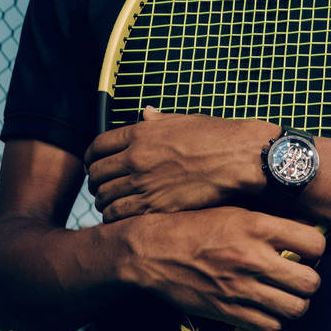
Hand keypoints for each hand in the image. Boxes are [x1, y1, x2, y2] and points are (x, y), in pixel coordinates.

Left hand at [84, 108, 276, 220]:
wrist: (238, 157)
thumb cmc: (216, 136)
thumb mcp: (182, 120)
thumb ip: (157, 120)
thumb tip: (145, 113)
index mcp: (141, 133)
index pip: (98, 146)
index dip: (91, 157)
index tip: (94, 164)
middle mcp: (136, 157)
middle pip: (97, 174)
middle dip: (95, 181)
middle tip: (101, 187)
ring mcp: (144, 183)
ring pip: (104, 198)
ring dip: (104, 202)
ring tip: (111, 204)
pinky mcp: (156, 206)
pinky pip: (119, 216)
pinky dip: (115, 218)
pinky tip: (123, 217)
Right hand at [122, 206, 324, 330]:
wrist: (155, 251)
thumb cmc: (194, 225)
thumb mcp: (235, 210)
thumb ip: (269, 220)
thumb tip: (302, 227)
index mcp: (258, 226)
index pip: (314, 244)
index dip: (316, 248)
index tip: (308, 249)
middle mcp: (254, 258)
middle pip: (311, 282)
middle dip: (309, 279)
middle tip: (299, 273)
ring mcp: (242, 288)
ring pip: (296, 309)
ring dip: (295, 302)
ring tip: (285, 292)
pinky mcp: (229, 312)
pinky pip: (271, 326)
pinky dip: (273, 319)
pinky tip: (265, 305)